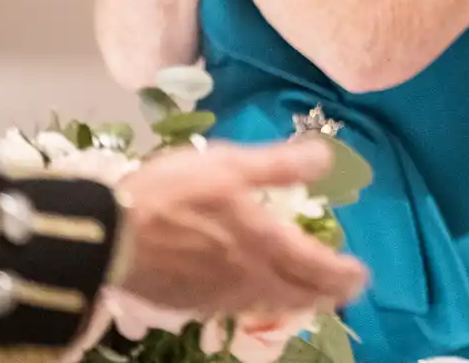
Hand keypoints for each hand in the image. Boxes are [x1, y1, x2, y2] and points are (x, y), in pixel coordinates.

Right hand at [112, 139, 367, 316]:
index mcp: (262, 244)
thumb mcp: (229, 165)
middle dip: (325, 293)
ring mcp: (216, 295)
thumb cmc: (171, 195)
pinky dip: (258, 303)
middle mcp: (246, 278)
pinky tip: (253, 296)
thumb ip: (279, 165)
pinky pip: (235, 307)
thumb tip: (325, 160)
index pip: (314, 266)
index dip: (340, 273)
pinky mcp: (188, 303)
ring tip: (307, 296)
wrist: (108, 237)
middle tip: (344, 291)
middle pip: (295, 294)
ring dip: (293, 301)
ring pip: (266, 304)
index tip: (361, 276)